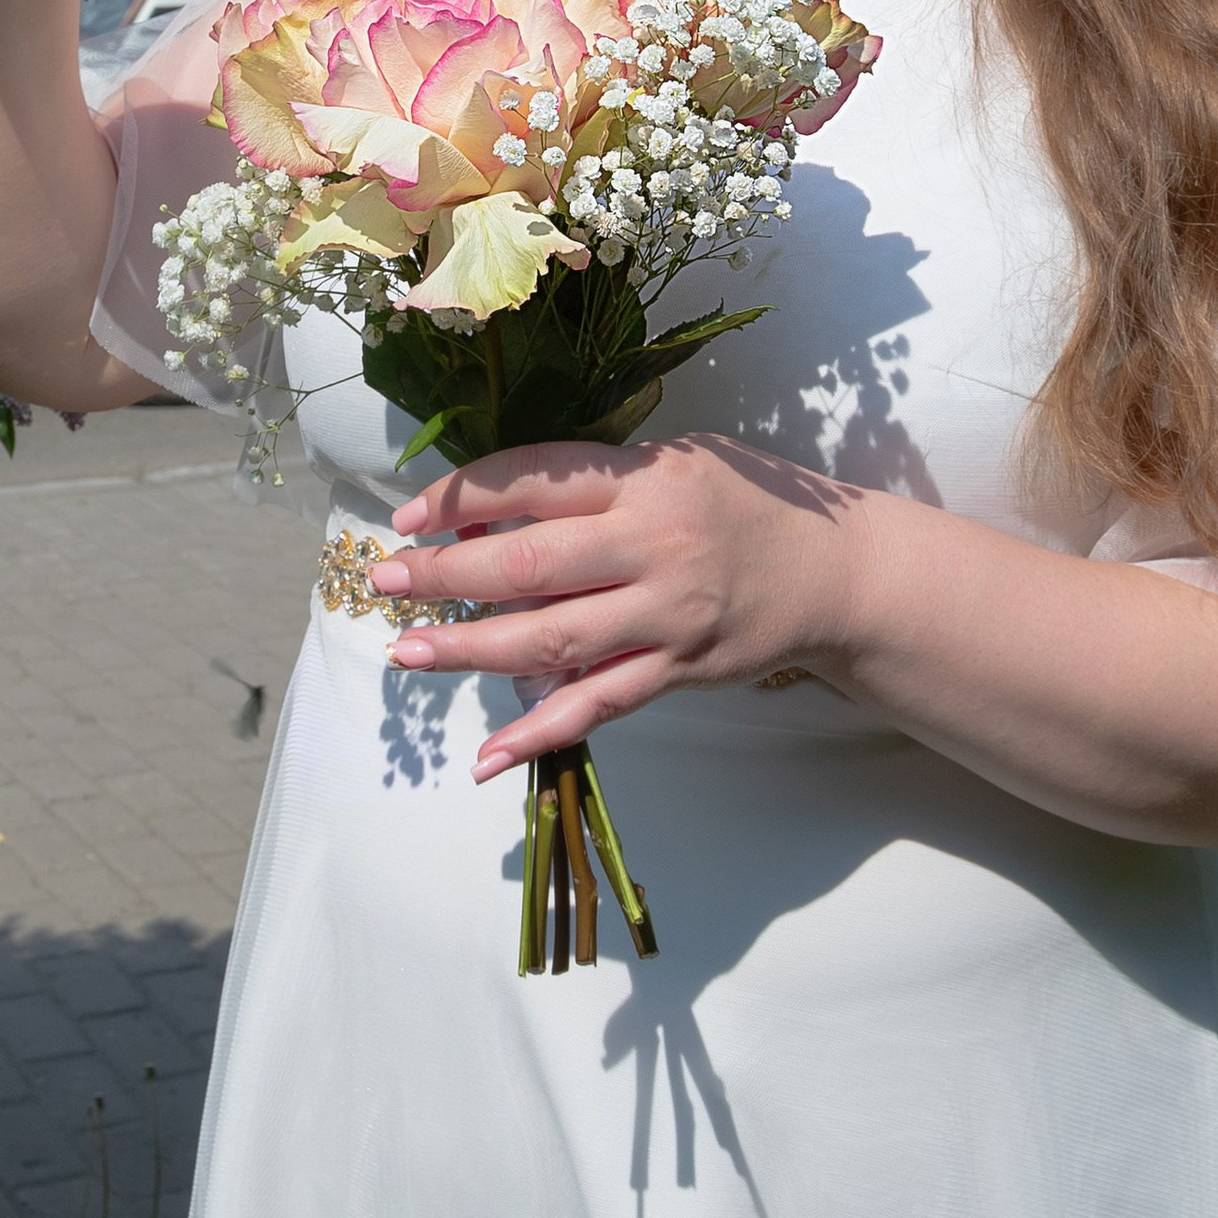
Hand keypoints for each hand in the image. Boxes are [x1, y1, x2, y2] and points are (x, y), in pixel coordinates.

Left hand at [370, 435, 871, 779]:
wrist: (832, 571)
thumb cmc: (740, 502)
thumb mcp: (673, 463)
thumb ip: (591, 487)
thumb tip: (490, 522)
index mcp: (643, 479)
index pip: (533, 480)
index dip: (461, 497)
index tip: (406, 514)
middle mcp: (651, 545)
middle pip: (529, 562)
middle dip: (446, 574)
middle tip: (385, 581)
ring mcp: (665, 616)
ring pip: (552, 639)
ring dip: (470, 650)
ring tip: (408, 654)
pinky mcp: (678, 671)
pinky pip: (599, 706)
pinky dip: (540, 732)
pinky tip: (488, 754)